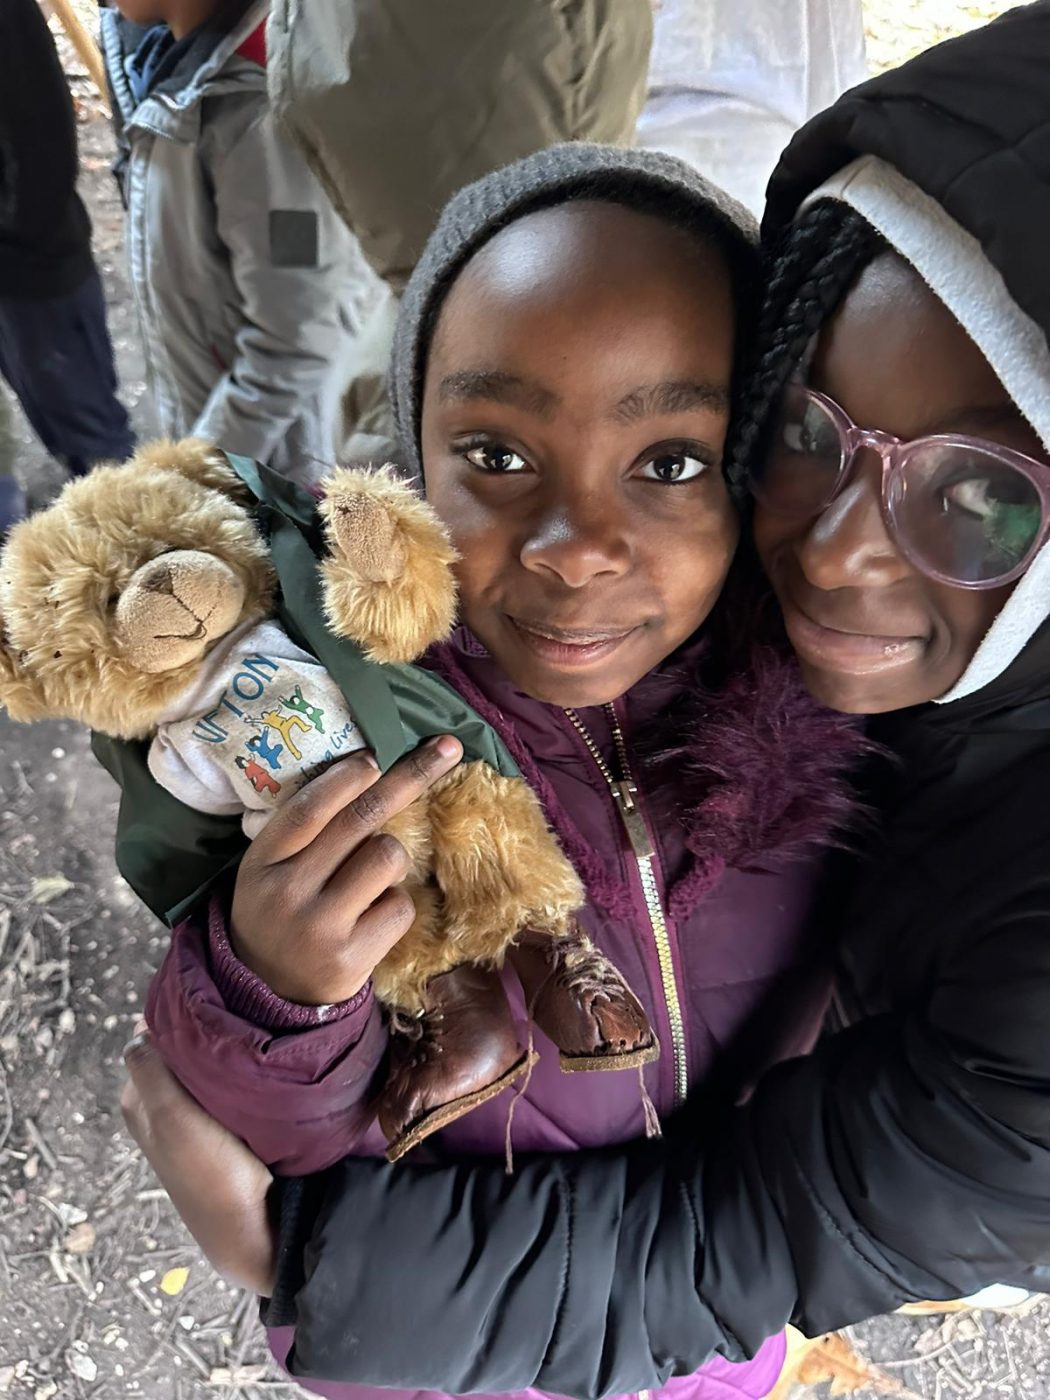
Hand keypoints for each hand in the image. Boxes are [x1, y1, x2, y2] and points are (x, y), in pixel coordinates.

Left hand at [121, 1029, 275, 1294]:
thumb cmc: (210, 1173)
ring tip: (245, 1048)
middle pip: (177, 1053)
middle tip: (231, 1028)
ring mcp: (190, 1123)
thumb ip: (149, 1072)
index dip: (176, 1023)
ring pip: (202, 1070)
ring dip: (221, 1058)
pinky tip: (252, 1075)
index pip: (149, 1040)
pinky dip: (235, 1078)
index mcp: (138, 1103)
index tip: (207, 1012)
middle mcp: (159, 1111)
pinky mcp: (220, 1133)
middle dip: (200, 1038)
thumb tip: (139, 1031)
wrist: (252, 1227)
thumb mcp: (169, 1117)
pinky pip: (223, 1089)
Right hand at [230, 736, 461, 1004]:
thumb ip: (304, 830)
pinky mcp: (351, 957)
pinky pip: (401, 905)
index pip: (309, 808)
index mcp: (262, 862)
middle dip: (411, 777)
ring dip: (391, 858)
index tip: (377, 753)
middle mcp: (288, 891)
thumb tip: (369, 770)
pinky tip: (370, 921)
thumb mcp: (269, 869)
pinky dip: (395, 906)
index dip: (346, 778)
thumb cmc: (280, 910)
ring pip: (388, 856)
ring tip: (368, 882)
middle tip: (447, 749)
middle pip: (361, 819)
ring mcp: (320, 926)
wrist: (267, 990)